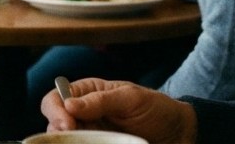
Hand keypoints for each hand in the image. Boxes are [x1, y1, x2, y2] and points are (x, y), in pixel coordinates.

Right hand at [40, 77, 195, 142]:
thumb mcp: (131, 98)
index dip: (55, 111)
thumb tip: (68, 105)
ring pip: (66, 143)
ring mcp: (91, 138)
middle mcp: (83, 118)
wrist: (181, 134)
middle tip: (78, 138)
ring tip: (97, 143)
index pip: (54, 100)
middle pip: (54, 126)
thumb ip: (101, 100)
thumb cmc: (157, 109)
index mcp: (86, 95)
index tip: (67, 124)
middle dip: (61, 134)